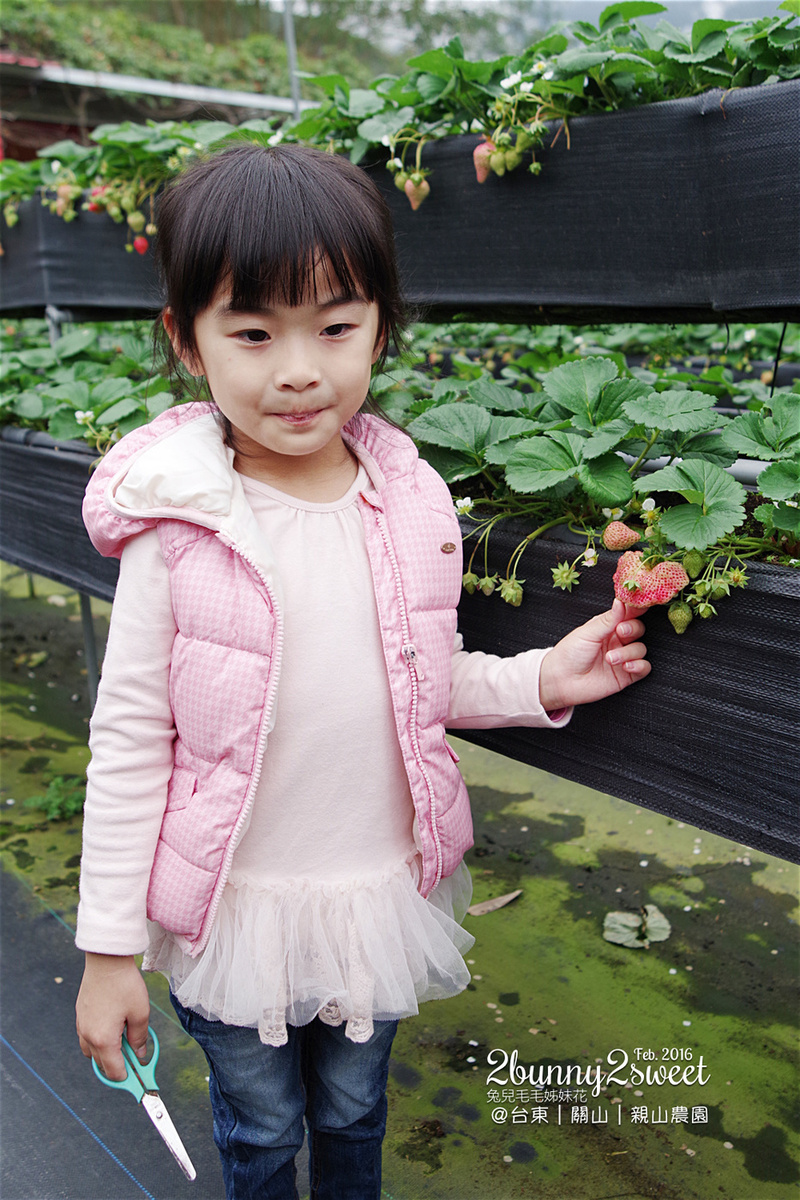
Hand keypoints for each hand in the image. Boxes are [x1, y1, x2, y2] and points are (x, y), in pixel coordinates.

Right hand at [76, 953, 149, 1080]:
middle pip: (101, 1065)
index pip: (114, 1071)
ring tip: (125, 1038)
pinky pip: (87, 1037)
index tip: (140, 1078)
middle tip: (137, 1056)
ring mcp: (81, 1026)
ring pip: (92, 1052)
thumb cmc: (124, 985)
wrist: (106, 960)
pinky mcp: (80, 1015)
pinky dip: (99, 1040)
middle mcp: (87, 1036)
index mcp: (103, 1039)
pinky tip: (114, 1026)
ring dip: (107, 1053)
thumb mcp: (140, 1012)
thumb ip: (140, 1038)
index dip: (128, 1077)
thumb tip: (140, 1055)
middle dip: (118, 1065)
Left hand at [538, 598, 650, 711]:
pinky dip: (639, 666)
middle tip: (620, 632)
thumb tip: (620, 601)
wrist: (561, 680)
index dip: (635, 609)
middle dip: (633, 629)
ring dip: (628, 652)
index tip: (640, 606)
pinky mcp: (626, 675)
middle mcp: (617, 640)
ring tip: (609, 658)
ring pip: (641, 649)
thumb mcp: (588, 632)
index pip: (627, 614)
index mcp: (607, 626)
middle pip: (639, 629)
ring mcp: (622, 657)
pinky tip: (626, 666)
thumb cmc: (569, 654)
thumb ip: (608, 619)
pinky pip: (644, 668)